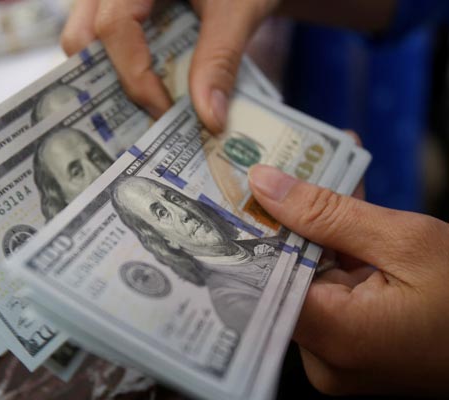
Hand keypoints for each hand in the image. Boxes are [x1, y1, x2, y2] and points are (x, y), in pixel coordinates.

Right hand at [60, 0, 277, 131]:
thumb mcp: (238, 9)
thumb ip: (220, 59)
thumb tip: (208, 119)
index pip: (114, 26)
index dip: (134, 76)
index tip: (164, 111)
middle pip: (82, 35)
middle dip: (108, 82)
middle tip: (149, 114)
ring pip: (85, 38)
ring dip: (113, 75)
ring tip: (150, 103)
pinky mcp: (119, 6)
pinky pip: (103, 38)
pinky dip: (122, 66)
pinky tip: (153, 86)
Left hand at [248, 164, 448, 395]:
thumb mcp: (406, 242)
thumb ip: (328, 213)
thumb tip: (265, 183)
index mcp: (334, 337)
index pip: (260, 279)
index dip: (248, 230)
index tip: (237, 187)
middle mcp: (325, 356)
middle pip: (284, 274)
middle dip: (288, 217)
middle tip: (278, 166)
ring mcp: (337, 354)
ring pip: (308, 276)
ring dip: (316, 228)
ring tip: (321, 173)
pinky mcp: (351, 344)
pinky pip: (330, 289)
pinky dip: (337, 251)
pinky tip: (343, 206)